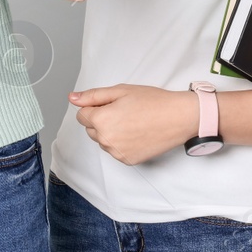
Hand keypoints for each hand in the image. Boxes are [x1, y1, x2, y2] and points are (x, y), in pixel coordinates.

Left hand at [69, 84, 196, 164]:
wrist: (179, 117)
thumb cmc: (153, 102)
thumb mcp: (121, 91)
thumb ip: (93, 96)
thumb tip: (73, 98)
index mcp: (101, 120)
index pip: (82, 115)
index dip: (96, 106)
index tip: (113, 103)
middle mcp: (105, 140)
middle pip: (91, 129)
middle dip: (102, 120)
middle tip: (124, 111)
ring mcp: (116, 152)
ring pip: (103, 141)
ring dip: (111, 132)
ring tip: (132, 122)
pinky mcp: (127, 160)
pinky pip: (115, 150)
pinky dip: (122, 143)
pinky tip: (137, 133)